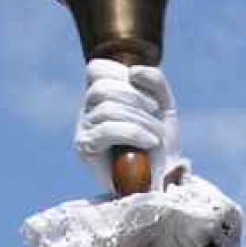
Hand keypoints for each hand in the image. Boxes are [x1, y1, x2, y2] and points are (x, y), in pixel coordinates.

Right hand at [74, 59, 185, 191]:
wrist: (160, 178)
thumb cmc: (159, 142)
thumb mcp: (162, 104)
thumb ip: (154, 80)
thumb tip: (133, 72)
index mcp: (100, 96)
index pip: (96, 69)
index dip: (122, 75)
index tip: (146, 96)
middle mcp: (86, 110)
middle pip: (103, 88)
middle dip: (137, 99)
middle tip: (157, 115)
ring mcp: (83, 128)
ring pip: (107, 109)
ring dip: (140, 120)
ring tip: (157, 136)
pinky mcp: (85, 147)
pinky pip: (106, 130)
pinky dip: (133, 133)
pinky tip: (150, 142)